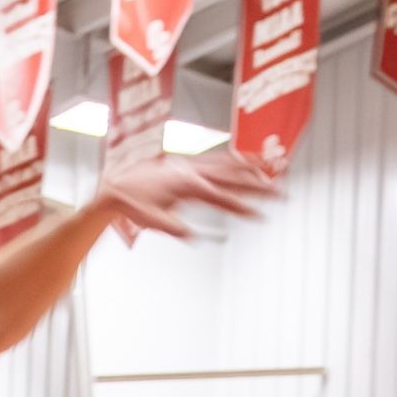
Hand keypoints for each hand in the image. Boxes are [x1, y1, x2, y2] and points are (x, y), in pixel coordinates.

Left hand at [95, 153, 279, 238]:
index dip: (242, 208)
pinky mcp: (186, 163)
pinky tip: (246, 159)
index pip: (222, 198)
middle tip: (282, 194)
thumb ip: (173, 228)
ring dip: (250, 168)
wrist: (115, 187)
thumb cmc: (131, 204)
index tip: (261, 216)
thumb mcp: (151, 221)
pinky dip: (233, 159)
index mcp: (185, 185)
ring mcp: (188, 165)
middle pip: (231, 178)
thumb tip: (193, 237)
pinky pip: (215, 159)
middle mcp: (190, 171)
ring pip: (226, 164)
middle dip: (258, 186)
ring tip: (274, 168)